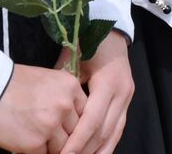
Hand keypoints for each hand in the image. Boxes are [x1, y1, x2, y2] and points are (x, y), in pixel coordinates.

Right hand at [0, 64, 84, 153]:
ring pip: (64, 147)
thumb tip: (71, 118)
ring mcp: (51, 125)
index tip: (71, 131)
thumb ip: (64, 97)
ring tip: (42, 142)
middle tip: (58, 141)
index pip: (86, 113)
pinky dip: (39, 153)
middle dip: (68, 139)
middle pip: (77, 132)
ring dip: (53, 148)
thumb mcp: (48, 80)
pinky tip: (30, 146)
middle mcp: (65, 106)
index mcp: (71, 87)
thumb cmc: (12, 83)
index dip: (78, 125)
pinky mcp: (34, 143)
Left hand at [65, 31, 132, 153]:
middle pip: (104, 131)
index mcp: (108, 82)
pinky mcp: (127, 100)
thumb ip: (62, 91)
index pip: (92, 120)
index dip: (77, 141)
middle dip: (85, 151)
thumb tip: (44, 120)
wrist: (109, 29)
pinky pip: (118, 128)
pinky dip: (107, 144)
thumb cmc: (85, 44)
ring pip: (114, 133)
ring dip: (98, 151)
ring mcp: (128, 97)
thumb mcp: (70, 63)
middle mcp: (122, 92)